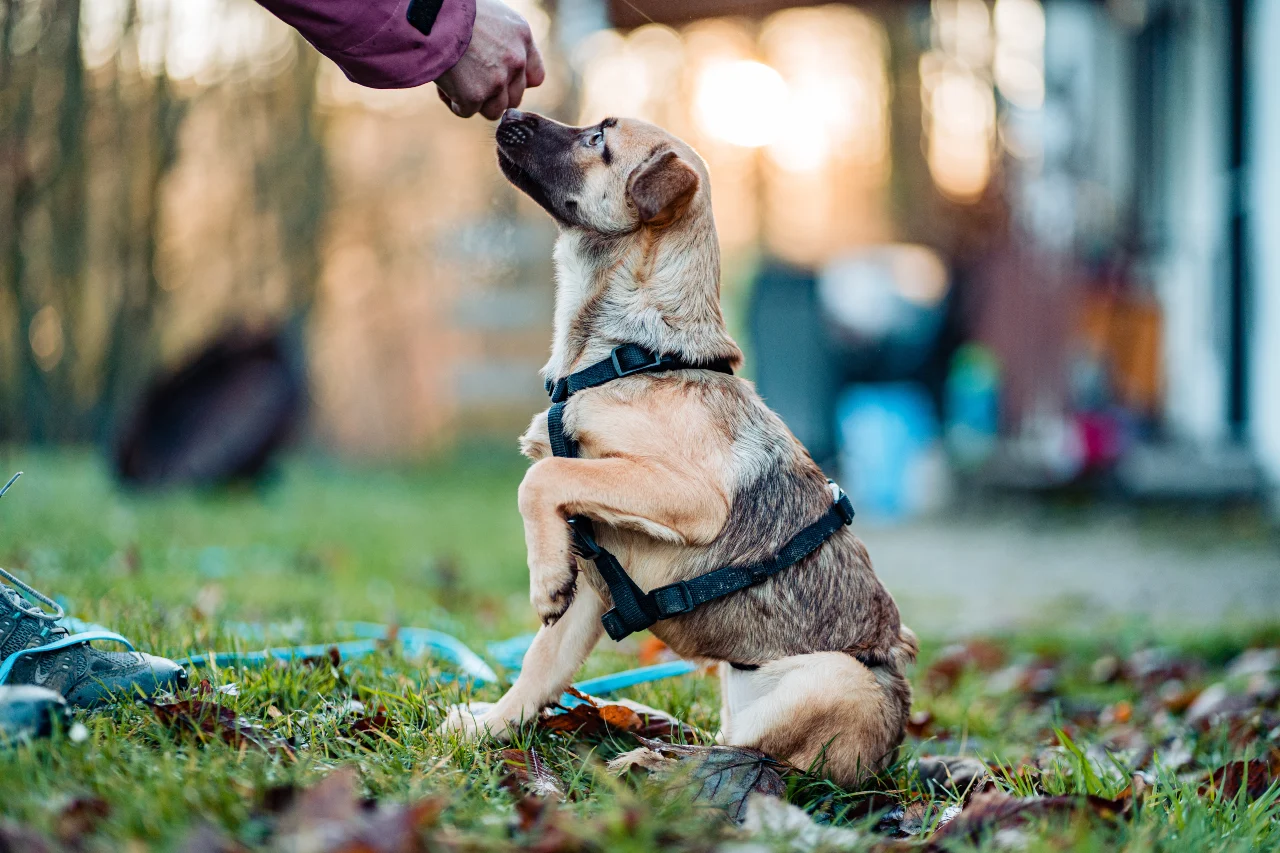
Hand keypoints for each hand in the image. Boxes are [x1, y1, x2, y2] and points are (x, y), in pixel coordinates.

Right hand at [434, 0, 544, 119]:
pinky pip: (466, 112)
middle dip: (494, 94)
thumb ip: (504, 40)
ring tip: (456, 82)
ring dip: (475, 102)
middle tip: (471, 80)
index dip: (516, 82)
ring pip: (494, 110)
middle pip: (514, 98)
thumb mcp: (491, 15)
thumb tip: (499, 63)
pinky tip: (443, 83)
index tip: (501, 79)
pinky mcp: (474, 96)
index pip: (535, 77)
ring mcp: (497, 81)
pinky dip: (453, 102)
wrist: (429, 14)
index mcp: (522, 37)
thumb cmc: (453, 9)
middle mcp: (515, 60)